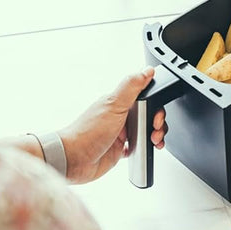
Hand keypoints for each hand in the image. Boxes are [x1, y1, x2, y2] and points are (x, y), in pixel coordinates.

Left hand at [59, 68, 166, 183]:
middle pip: (147, 116)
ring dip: (153, 136)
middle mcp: (119, 117)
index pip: (144, 98)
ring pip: (144, 131)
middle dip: (157, 123)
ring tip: (153, 142)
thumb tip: (147, 70)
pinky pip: (136, 147)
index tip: (157, 116)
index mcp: (118, 103)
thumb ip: (131, 86)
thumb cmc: (88, 132)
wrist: (73, 159)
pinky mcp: (117, 150)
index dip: (155, 106)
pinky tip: (143, 149)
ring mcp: (118, 134)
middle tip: (155, 130)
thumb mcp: (114, 105)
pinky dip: (143, 148)